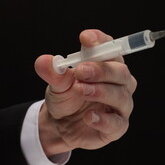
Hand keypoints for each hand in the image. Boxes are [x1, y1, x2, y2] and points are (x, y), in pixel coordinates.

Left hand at [34, 29, 136, 155]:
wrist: (61, 125)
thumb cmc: (66, 98)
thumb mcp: (57, 84)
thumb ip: (54, 72)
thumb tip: (44, 61)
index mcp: (108, 65)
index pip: (111, 48)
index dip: (101, 41)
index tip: (85, 38)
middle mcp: (120, 83)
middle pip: (121, 72)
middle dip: (101, 70)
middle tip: (81, 71)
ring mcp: (121, 105)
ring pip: (121, 95)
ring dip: (101, 91)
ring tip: (80, 90)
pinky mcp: (117, 126)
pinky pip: (117, 123)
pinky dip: (104, 119)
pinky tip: (89, 117)